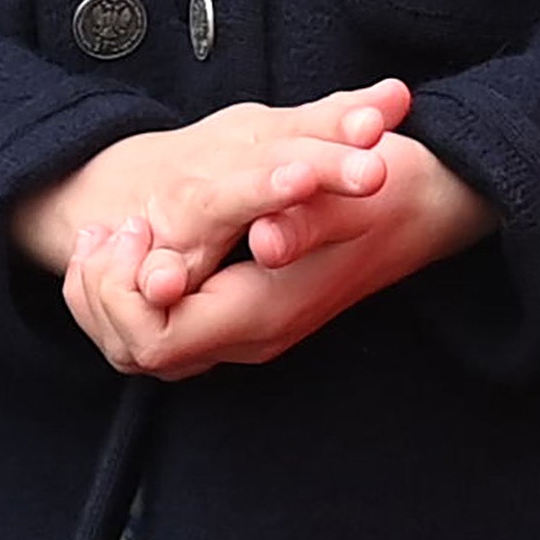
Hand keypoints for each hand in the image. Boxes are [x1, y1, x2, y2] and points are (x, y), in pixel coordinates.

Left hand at [62, 132, 493, 378]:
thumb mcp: (356, 190)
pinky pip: (166, 327)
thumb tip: (267, 241)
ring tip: (107, 232)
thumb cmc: (394, 188)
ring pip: (145, 344)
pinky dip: (133, 290)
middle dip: (103, 294)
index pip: (158, 339)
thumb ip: (307, 221)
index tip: (130, 229)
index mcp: (267, 308)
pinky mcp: (248, 309)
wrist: (436, 204)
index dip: (124, 294)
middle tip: (105, 230)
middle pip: (139, 350)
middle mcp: (252, 331)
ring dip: (111, 292)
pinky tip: (134, 238)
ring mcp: (250, 326)